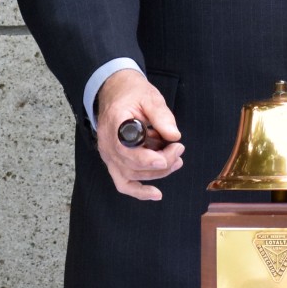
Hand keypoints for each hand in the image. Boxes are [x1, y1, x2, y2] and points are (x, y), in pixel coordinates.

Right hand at [95, 69, 183, 200]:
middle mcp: (108, 143)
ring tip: (177, 159)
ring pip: (132, 175)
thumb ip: (162, 116)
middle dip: (162, 161)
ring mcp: (110, 155)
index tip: (165, 157)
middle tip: (178, 148)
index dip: (145, 158)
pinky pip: (123, 183)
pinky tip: (156, 194)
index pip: (125, 148)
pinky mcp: (115, 162)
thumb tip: (174, 135)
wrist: (116, 92)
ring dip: (158, 172)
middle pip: (133, 164)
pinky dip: (139, 192)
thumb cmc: (132, 94)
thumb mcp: (150, 97)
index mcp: (115, 123)